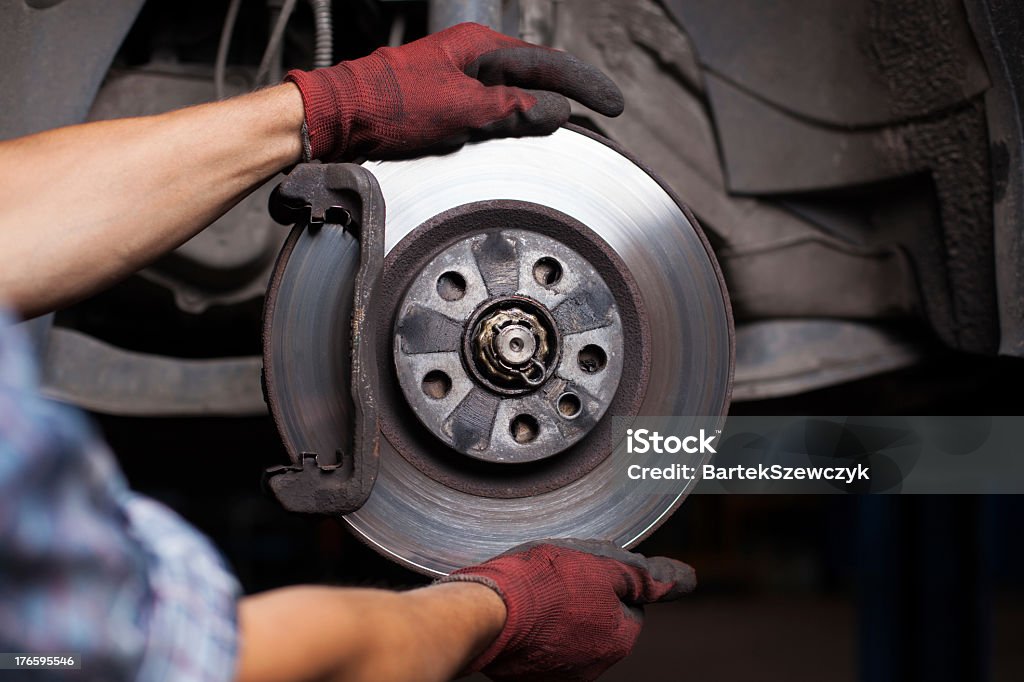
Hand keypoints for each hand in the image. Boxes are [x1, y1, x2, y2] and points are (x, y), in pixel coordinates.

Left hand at [284, 22, 623, 160]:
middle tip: (604, 107)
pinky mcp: (444, 101)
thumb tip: (555, 112)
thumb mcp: (461, 110)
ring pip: (514, 90)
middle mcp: (470, 57)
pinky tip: (524, 126)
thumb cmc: (388, 107)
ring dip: (545, 104)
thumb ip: (511, 111)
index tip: (613, 103)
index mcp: (478, 47)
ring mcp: (457, 78)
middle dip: (571, 90)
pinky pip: (493, 106)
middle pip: (535, 73)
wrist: (338, 119)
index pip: (546, 66)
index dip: (584, 85)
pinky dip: (516, 117)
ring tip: (577, 116)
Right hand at [440, 539, 695, 681]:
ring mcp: (561, 675)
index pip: (628, 603)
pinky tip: (521, 615)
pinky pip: (541, 650)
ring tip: (534, 595)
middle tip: (555, 580)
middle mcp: (596, 666)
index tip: (582, 571)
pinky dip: (535, 633)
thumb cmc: (542, 582)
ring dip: (558, 616)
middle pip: (599, 622)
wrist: (487, 610)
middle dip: (583, 600)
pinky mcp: (530, 677)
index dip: (606, 580)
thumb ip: (645, 576)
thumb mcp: (601, 564)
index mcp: (620, 638)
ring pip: (570, 635)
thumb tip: (687, 580)